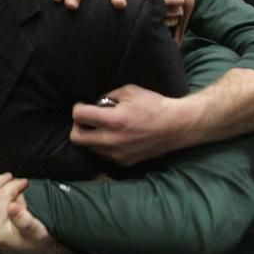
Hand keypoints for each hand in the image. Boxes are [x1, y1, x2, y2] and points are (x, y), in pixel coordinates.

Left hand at [70, 84, 196, 165]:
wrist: (176, 126)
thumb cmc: (153, 105)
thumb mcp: (129, 91)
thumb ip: (107, 97)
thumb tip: (94, 104)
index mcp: (113, 120)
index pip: (79, 116)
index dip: (78, 108)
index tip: (83, 105)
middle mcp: (112, 140)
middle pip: (76, 138)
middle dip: (77, 126)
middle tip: (86, 119)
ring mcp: (117, 154)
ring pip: (89, 148)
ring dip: (90, 137)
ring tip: (103, 127)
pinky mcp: (124, 162)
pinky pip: (103, 155)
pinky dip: (103, 145)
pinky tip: (113, 137)